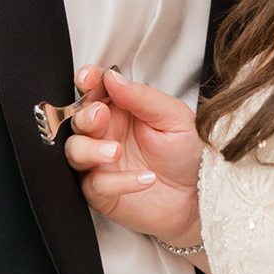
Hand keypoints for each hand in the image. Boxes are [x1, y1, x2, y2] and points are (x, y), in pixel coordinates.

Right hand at [65, 63, 204, 251]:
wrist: (198, 195)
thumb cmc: (186, 154)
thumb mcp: (174, 117)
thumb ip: (143, 97)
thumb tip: (113, 78)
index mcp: (120, 110)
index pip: (94, 90)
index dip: (87, 81)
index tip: (89, 79)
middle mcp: (105, 135)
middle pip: (77, 121)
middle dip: (84, 116)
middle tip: (100, 116)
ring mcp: (100, 164)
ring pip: (74, 152)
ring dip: (91, 150)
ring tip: (115, 151)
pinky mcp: (102, 192)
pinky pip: (95, 185)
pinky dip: (117, 181)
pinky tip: (144, 179)